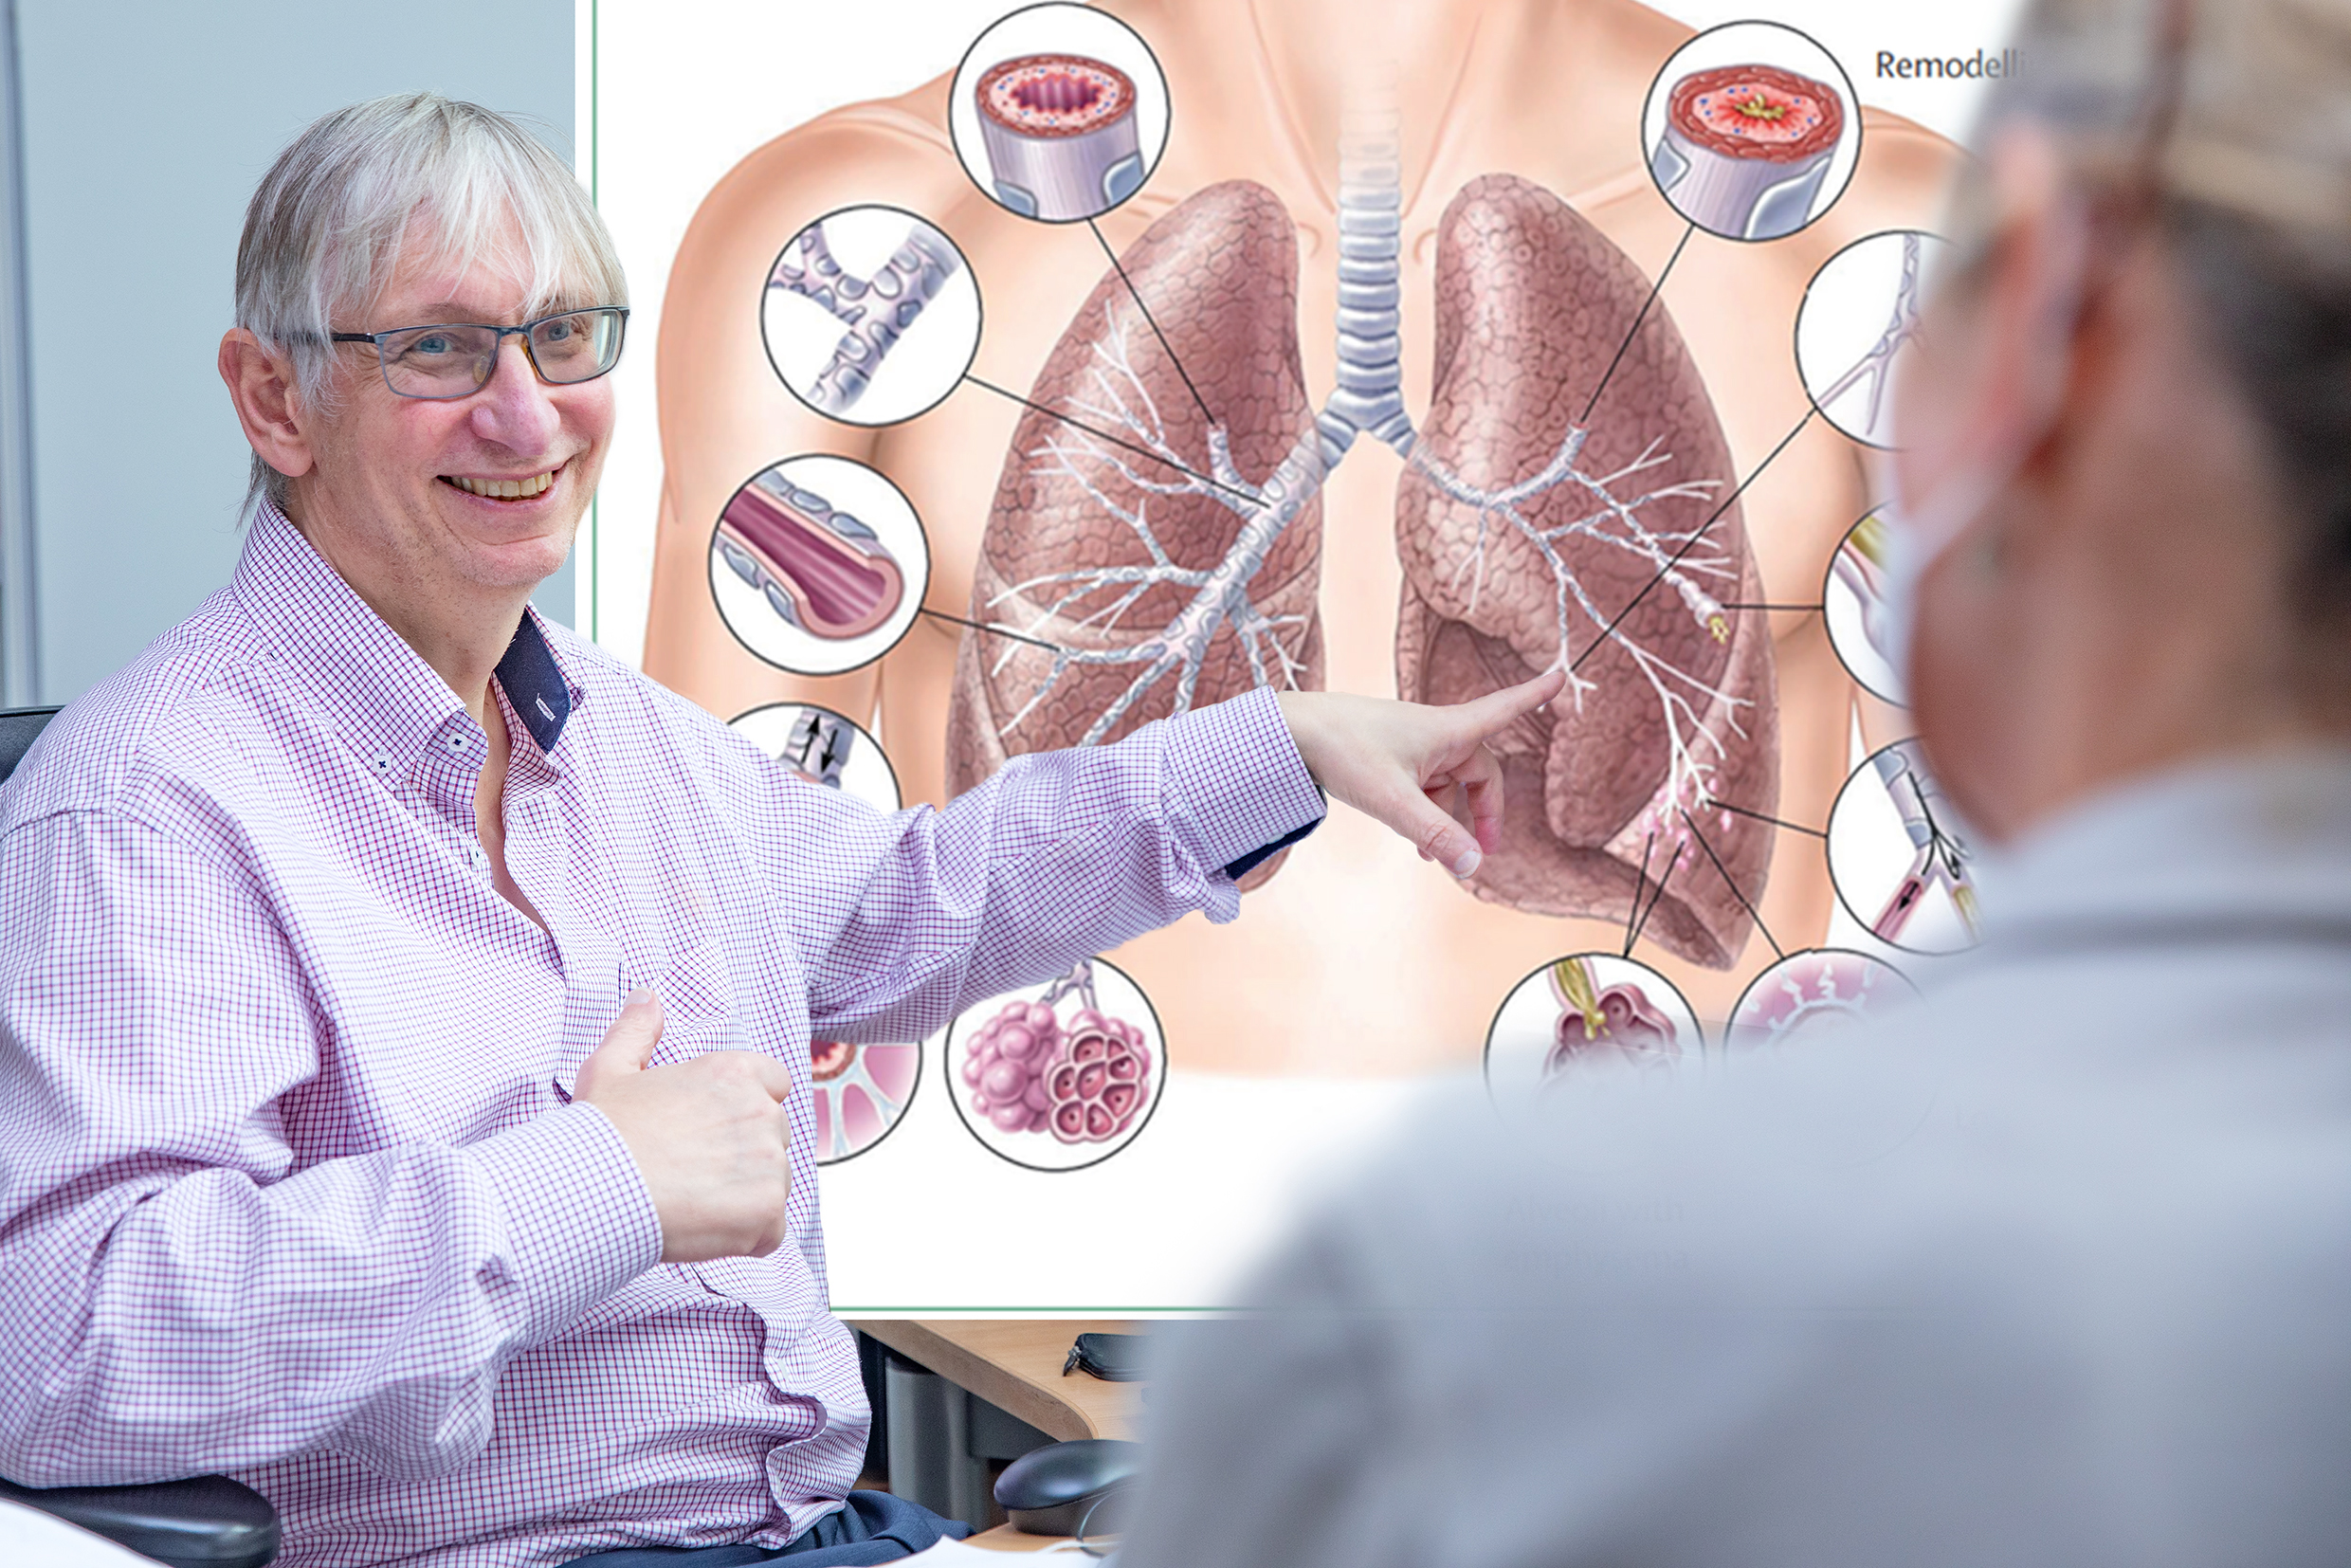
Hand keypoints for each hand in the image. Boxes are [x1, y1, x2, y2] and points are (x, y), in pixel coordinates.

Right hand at [572, 990, 794, 1262]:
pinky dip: (745, 1237)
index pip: (775, 1083)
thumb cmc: (600, 1134)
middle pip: (775, 1137)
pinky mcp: (766, 1209)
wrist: (593, 1189)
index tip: (715, 1129)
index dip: (748, 1107)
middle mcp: (761, 1111)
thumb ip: (637, 1029)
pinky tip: (703, 1231)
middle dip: (744, 1156)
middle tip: (692, 1171)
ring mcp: (769, 1162)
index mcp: (734, 1073)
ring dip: (744, 1198)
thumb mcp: (609, 1069)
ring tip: (691, 1202)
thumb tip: (647, 999)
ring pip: (773, 1184)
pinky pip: (770, 1231)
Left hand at [1276, 670, 1565, 879]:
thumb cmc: (1343, 750)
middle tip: (1484, 852)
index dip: (1533, 696)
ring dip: (1450, 819)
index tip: (1560, 676)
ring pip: (1448, 784)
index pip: (1503, 710)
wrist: (1290, 733)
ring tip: (1436, 857)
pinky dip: (1426, 813)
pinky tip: (1415, 843)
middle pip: (1480, 771)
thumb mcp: (1394, 800)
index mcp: (1447, 730)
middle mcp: (1435, 733)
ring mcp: (1410, 744)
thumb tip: (1473, 867)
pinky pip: (1423, 786)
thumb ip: (1436, 834)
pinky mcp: (1387, 756)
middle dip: (1484, 813)